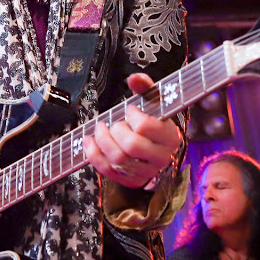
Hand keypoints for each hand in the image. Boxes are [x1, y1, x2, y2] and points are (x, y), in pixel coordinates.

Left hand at [83, 73, 181, 187]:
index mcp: (169, 136)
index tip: (130, 111)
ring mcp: (146, 172)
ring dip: (102, 140)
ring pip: (118, 159)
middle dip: (115, 130)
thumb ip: (145, 87)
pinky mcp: (131, 181)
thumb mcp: (153, 102)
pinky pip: (108, 171)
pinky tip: (89, 141)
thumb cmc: (153, 121)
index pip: (145, 127)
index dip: (132, 116)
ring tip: (100, 129)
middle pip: (131, 145)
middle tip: (113, 122)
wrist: (155, 147)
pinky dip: (93, 154)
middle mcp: (161, 157)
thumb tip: (134, 78)